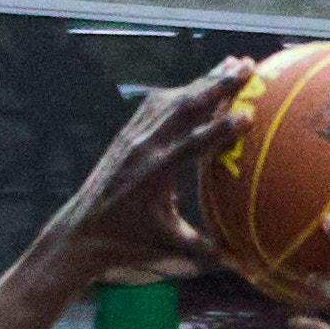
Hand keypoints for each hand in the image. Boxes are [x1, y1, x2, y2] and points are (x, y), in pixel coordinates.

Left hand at [59, 57, 252, 275]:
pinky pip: (156, 104)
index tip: (248, 114)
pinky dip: (181, 91)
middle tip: (249, 66)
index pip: (193, 143)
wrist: (81, 232)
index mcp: (156, 173)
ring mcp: (134, 136)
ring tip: (232, 64)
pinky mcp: (127, 133)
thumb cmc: (126, 243)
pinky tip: (198, 83)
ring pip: (172, 99)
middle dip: (218, 83)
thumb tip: (243, 263)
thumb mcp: (167, 249)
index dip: (220, 128)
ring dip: (204, 80)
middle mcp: (145, 147)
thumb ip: (204, 252)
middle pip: (184, 106)